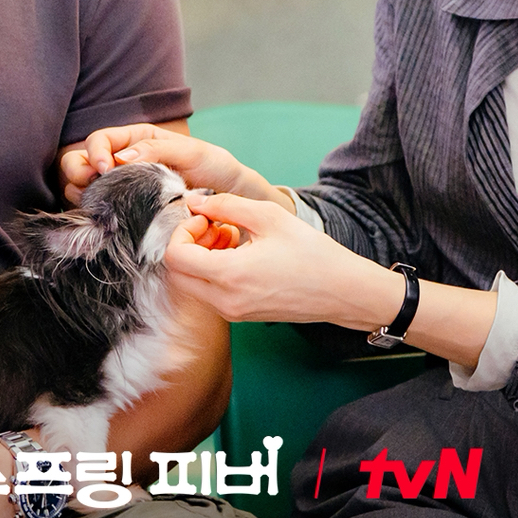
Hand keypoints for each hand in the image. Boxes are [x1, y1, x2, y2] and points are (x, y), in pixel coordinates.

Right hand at [59, 124, 293, 210]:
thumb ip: (157, 149)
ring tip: (101, 205)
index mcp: (137, 140)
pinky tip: (109, 221)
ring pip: (82, 188)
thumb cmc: (216, 168)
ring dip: (83, 194)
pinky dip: (96, 215)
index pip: (100, 140)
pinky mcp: (127, 213)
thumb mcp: (192, 153)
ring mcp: (123, 189)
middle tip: (92, 185)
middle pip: (80, 162)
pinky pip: (100, 213)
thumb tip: (120, 158)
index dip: (95, 151)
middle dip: (78, 172)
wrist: (232, 199)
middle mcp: (124, 163)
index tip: (105, 167)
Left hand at [164, 192, 403, 328]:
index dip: (182, 230)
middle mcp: (225, 301)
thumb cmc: (311, 252)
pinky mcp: (240, 316)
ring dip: (200, 257)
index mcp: (229, 276)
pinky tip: (240, 252)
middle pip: (177, 273)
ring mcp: (232, 313)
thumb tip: (194, 201)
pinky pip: (209, 293)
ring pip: (191, 284)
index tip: (206, 217)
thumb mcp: (268, 217)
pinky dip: (212, 270)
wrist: (342, 291)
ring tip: (231, 236)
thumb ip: (225, 205)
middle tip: (214, 226)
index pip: (175, 256)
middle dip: (187, 244)